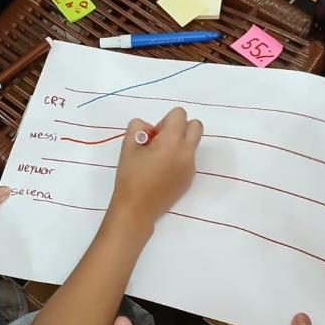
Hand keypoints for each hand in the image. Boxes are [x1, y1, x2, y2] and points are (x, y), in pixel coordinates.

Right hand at [109, 107, 201, 228]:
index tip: (153, 136)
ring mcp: (191, 168)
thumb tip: (150, 130)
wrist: (137, 209)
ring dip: (179, 144)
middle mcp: (187, 153)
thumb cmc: (130, 177)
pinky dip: (178, 160)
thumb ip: (138, 127)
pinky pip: (188, 160)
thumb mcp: (128, 145)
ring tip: (158, 160)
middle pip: (196, 126)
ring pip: (192, 144)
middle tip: (161, 142)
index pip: (180, 114)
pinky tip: (161, 173)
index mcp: (173, 141)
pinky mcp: (189, 180)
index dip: (164, 120)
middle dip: (180, 127)